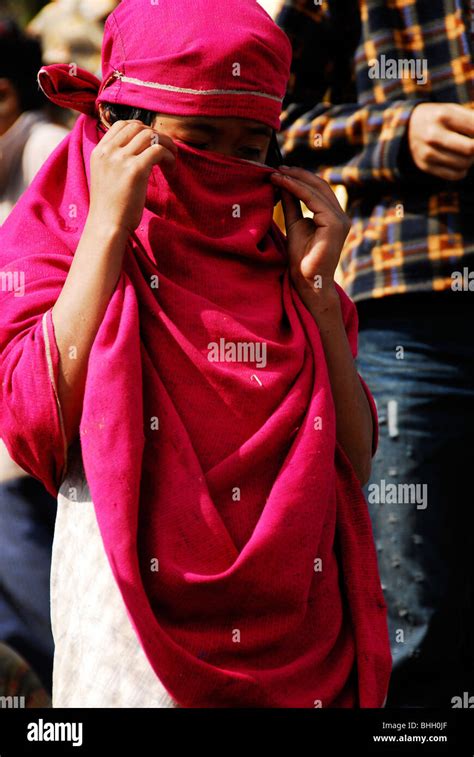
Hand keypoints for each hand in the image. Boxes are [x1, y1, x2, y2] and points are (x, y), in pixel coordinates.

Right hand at [88, 119, 176, 234]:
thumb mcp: (105, 176)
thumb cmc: (110, 207)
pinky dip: (169, 155)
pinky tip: (171, 167)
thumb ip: (115, 160)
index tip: (152, 143)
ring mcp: (120, 159)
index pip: (122, 125)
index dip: (141, 129)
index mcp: (99, 151)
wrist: (106, 226)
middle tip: (166, 150)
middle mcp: (108, 151)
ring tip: (171, 157)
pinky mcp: (135, 169)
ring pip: (150, 135)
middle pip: (137, 126)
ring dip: (166, 143)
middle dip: (156, 134)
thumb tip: (138, 149)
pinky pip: (158, 150)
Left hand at [270, 166, 350, 311]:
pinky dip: (296, 189)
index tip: (280, 172)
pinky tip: (282, 184)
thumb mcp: (294, 224)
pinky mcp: (335, 224)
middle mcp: (341, 216)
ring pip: (317, 190)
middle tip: (277, 168)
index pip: (318, 190)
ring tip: (276, 174)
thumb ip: (292, 204)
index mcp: (334, 216)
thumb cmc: (301, 259)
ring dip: (294, 179)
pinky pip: (313, 200)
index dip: (300, 178)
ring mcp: (340, 219)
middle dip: (297, 174)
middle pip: (320, 185)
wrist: (307, 281)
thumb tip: (284, 184)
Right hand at [408, 103, 473, 180]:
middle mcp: (433, 135)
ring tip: (468, 153)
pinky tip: (461, 163)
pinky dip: (463, 171)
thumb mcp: (453, 110)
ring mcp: (427, 152)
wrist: (407, 128)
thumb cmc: (439, 117)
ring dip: (471, 160)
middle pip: (470, 149)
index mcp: (444, 115)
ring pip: (464, 164)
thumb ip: (472, 120)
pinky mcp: (425, 166)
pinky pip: (454, 175)